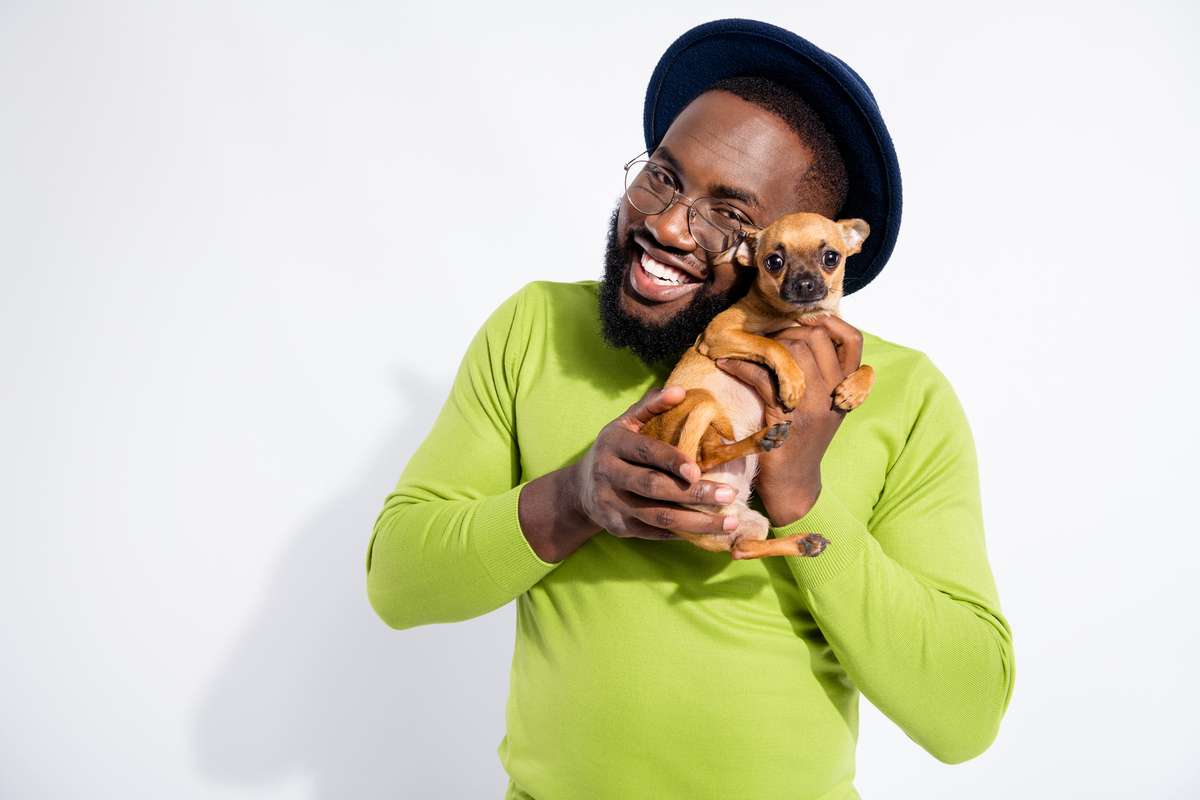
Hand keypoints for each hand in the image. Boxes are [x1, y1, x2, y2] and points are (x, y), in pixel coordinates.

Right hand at [568, 386, 741, 541]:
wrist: (581, 488)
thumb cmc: (616, 449)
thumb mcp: (626, 423)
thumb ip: (651, 406)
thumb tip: (681, 392)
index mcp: (613, 443)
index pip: (645, 452)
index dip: (672, 460)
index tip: (698, 470)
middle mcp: (608, 474)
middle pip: (653, 487)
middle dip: (694, 494)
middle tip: (729, 496)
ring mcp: (611, 504)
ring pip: (658, 517)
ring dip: (697, 522)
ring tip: (729, 522)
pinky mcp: (617, 527)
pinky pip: (654, 533)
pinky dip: (683, 533)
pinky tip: (709, 531)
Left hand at [714, 315, 863, 525]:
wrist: (794, 482)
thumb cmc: (804, 441)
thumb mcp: (826, 407)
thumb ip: (826, 376)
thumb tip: (808, 333)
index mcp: (846, 389)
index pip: (852, 341)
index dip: (830, 323)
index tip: (804, 320)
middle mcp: (833, 394)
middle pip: (816, 337)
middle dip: (786, 330)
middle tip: (764, 338)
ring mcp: (811, 406)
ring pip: (791, 351)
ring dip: (761, 344)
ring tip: (743, 347)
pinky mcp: (785, 418)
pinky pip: (762, 377)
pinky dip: (739, 367)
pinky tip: (726, 365)